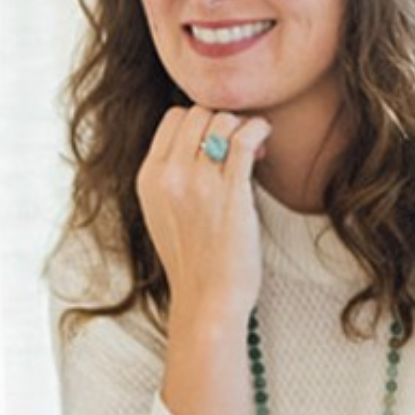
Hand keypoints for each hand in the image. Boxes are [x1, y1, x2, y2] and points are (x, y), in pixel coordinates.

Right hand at [136, 106, 270, 330]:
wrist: (206, 301)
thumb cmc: (193, 263)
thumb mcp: (163, 214)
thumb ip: (172, 178)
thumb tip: (200, 145)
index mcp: (150, 178)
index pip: (174, 119)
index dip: (199, 122)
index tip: (218, 142)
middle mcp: (171, 176)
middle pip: (198, 114)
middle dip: (222, 121)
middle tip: (240, 145)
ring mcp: (200, 184)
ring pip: (222, 121)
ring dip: (242, 126)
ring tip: (255, 149)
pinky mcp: (231, 194)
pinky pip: (245, 140)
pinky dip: (258, 130)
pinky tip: (265, 138)